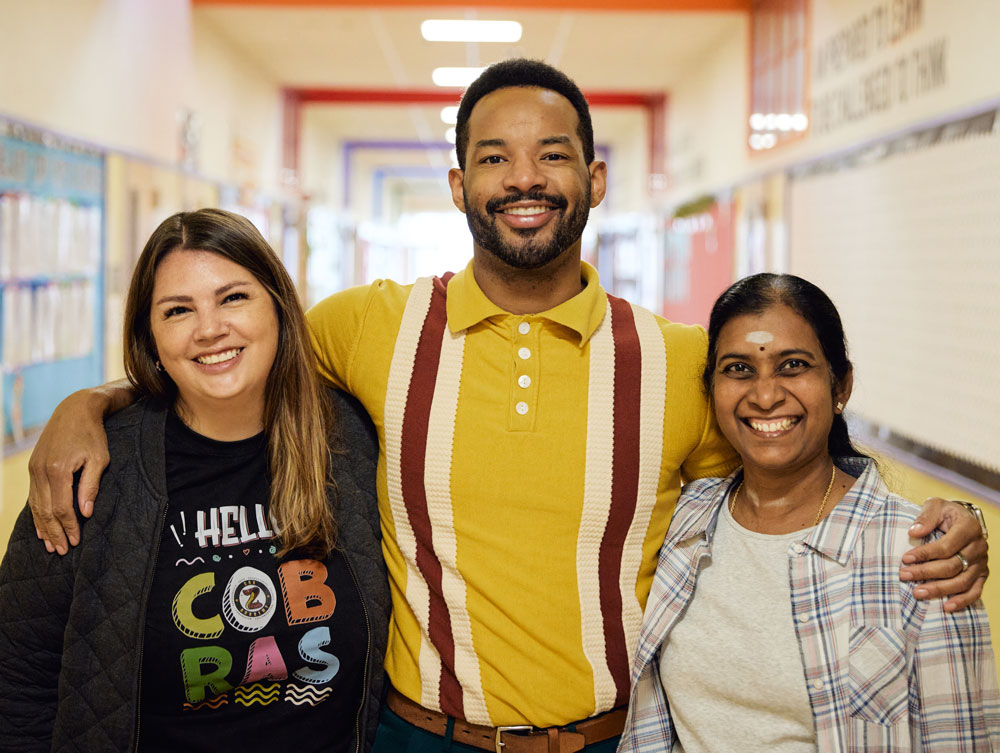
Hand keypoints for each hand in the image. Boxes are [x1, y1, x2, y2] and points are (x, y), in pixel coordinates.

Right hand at [28, 389, 110, 554]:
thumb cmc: (92, 435)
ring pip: (35, 506)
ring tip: (50, 545)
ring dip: (42, 527)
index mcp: (58, 471)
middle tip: (61, 551)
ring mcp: (33, 469)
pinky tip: (41, 526)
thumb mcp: (99, 459)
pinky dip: (36, 513)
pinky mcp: (32, 467)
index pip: (62, 508)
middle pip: (45, 511)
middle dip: (54, 533)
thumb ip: (90, 487)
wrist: (74, 410)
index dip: (69, 527)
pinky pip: (33, 496)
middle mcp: (40, 472)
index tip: (76, 542)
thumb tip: (85, 513)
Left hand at [900, 497, 988, 611]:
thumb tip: (914, 532)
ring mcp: (982, 563)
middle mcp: (979, 546)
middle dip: (926, 572)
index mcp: (969, 527)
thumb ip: (926, 516)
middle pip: (952, 566)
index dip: (925, 554)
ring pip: (962, 581)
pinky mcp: (982, 575)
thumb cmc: (945, 513)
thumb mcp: (935, 505)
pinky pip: (975, 591)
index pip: (946, 546)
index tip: (905, 558)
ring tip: (917, 593)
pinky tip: (947, 607)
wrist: (963, 519)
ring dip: (939, 589)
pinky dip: (962, 601)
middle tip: (904, 575)